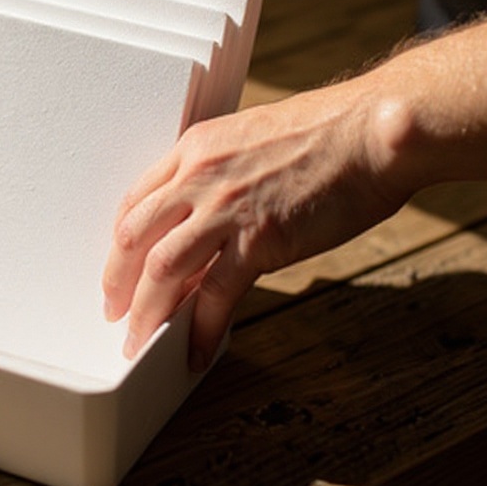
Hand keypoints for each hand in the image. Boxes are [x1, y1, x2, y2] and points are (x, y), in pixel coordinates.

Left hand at [103, 80, 410, 370]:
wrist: (372, 133)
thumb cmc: (325, 133)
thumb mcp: (249, 138)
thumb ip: (218, 173)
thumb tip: (204, 218)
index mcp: (194, 148)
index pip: (135, 200)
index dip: (119, 240)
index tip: (118, 266)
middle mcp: (198, 177)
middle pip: (133, 238)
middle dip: (116, 282)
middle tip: (113, 312)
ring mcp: (225, 209)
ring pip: (161, 270)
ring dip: (145, 313)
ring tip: (139, 341)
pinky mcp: (259, 239)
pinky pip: (215, 294)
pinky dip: (200, 329)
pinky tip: (194, 352)